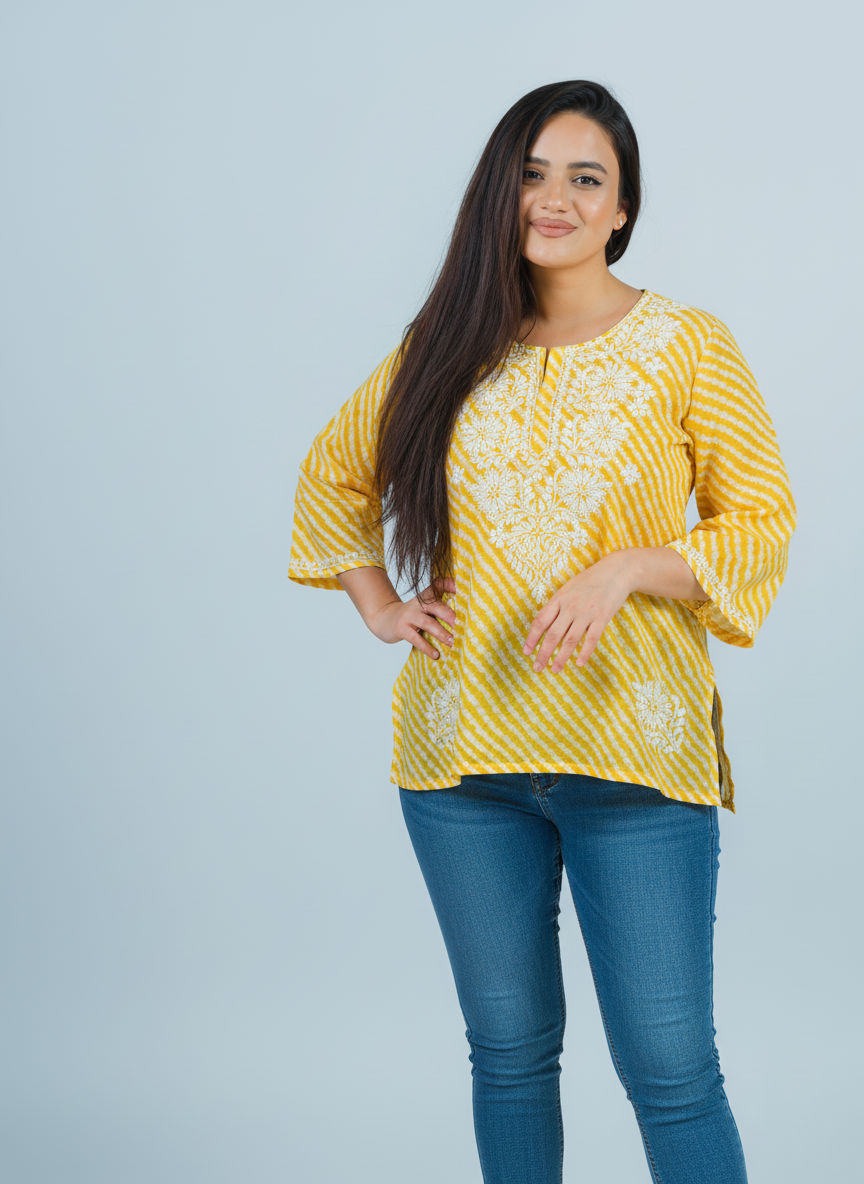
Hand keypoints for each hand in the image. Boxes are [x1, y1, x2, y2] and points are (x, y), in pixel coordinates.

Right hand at [366, 577, 457, 660]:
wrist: (385, 619)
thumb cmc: (412, 614)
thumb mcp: (424, 604)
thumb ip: (440, 599)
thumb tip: (457, 593)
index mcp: (426, 596)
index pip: (438, 587)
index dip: (448, 585)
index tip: (458, 587)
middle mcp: (418, 603)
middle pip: (436, 606)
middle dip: (450, 616)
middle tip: (462, 626)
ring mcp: (409, 616)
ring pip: (428, 623)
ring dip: (441, 633)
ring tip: (452, 642)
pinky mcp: (401, 629)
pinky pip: (416, 639)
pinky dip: (427, 647)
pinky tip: (436, 655)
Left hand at [523, 553, 633, 673]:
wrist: (616, 571)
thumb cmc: (590, 581)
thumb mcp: (568, 589)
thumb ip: (557, 606)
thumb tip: (544, 625)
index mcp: (559, 599)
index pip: (540, 622)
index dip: (531, 638)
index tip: (526, 652)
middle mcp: (570, 607)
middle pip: (552, 635)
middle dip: (543, 654)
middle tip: (537, 668)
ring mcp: (586, 613)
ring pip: (570, 640)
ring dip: (561, 657)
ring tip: (555, 670)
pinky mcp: (602, 618)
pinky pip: (591, 639)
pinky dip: (584, 653)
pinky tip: (579, 663)